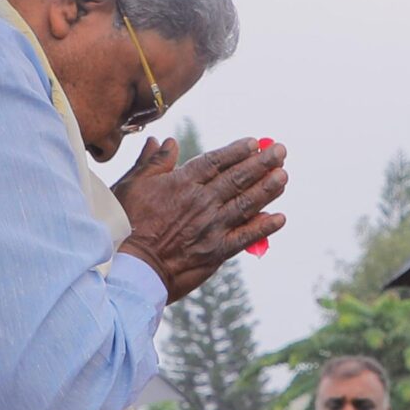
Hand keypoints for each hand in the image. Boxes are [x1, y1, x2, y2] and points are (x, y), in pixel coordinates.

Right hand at [116, 134, 287, 299]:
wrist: (131, 267)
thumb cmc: (126, 225)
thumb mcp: (133, 185)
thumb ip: (153, 162)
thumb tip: (165, 141)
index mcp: (182, 183)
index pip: (216, 161)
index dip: (237, 150)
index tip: (254, 142)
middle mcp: (202, 202)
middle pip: (238, 178)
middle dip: (262, 163)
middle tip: (280, 151)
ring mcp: (211, 227)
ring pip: (247, 203)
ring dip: (268, 189)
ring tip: (283, 176)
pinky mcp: (216, 251)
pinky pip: (246, 237)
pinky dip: (264, 227)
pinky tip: (279, 218)